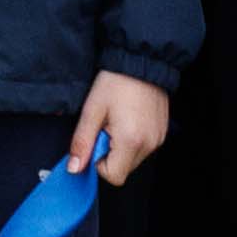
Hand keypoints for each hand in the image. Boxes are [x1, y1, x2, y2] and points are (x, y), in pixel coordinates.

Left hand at [64, 69, 171, 185]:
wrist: (141, 60)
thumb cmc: (116, 82)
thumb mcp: (92, 110)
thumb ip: (82, 142)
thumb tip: (74, 168)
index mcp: (130, 141)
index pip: (113, 176)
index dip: (99, 164)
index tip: (96, 141)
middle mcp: (149, 144)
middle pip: (123, 169)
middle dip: (110, 154)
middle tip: (106, 127)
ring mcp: (158, 139)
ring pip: (133, 159)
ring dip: (121, 147)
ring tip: (118, 120)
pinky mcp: (162, 133)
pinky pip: (143, 148)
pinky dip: (133, 140)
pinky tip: (129, 118)